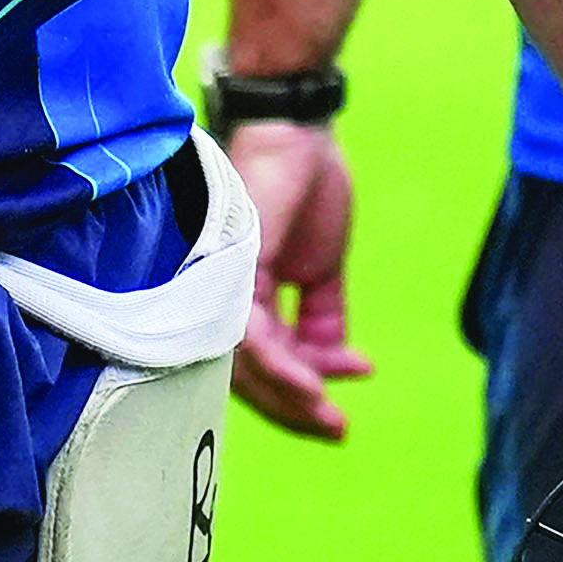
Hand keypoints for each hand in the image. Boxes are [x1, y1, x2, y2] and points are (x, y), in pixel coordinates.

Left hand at [227, 121, 369, 440]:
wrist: (300, 132)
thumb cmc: (306, 186)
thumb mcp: (321, 267)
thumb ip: (322, 317)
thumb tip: (335, 364)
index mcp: (241, 298)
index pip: (260, 363)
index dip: (297, 393)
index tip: (341, 407)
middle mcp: (221, 297)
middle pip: (248, 376)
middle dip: (294, 409)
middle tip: (336, 430)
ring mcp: (221, 286)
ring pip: (246, 367)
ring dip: (291, 399)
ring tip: (330, 418)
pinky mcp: (230, 273)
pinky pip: (251, 339)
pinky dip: (282, 370)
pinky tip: (313, 388)